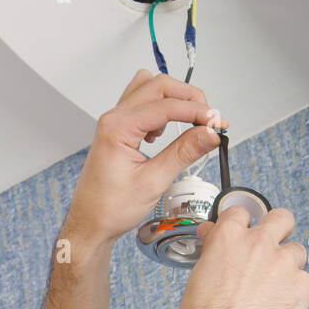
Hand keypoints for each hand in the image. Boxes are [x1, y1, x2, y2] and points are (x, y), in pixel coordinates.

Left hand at [64, 70, 226, 246]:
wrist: (91, 222)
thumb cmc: (110, 208)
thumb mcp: (153, 182)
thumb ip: (183, 153)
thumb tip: (208, 134)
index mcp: (117, 128)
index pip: (166, 105)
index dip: (197, 111)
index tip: (217, 123)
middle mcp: (113, 119)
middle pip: (158, 86)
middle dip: (188, 98)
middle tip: (208, 119)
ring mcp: (114, 122)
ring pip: (149, 90)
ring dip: (173, 100)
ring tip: (188, 123)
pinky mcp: (118, 129)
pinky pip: (141, 104)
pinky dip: (160, 110)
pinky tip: (164, 133)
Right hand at [178, 206, 308, 308]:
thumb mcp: (199, 275)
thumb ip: (213, 250)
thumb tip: (212, 235)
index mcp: (230, 238)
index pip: (241, 212)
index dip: (243, 223)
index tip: (243, 231)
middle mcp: (260, 244)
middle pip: (281, 218)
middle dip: (278, 229)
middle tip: (272, 245)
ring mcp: (284, 263)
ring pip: (297, 252)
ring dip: (288, 266)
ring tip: (273, 287)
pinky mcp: (303, 286)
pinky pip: (307, 282)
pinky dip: (297, 292)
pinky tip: (280, 305)